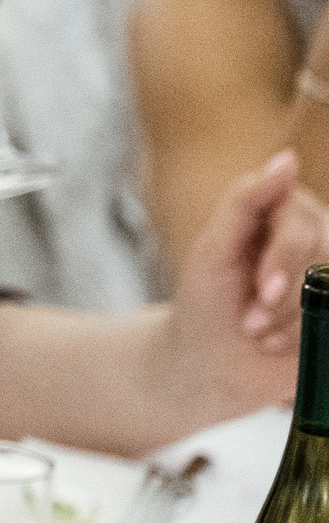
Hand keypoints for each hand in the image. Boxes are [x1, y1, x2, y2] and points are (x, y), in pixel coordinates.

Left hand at [165, 149, 328, 414]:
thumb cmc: (206, 302)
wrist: (210, 365)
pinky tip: (283, 347)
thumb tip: (287, 157)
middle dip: (284, 298)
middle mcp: (319, 239)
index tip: (262, 291)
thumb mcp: (214, 249)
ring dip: (296, 323)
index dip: (283, 260)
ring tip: (260, 335)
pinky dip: (312, 338)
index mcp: (288, 214)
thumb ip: (246, 201)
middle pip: (325, 257)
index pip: (302, 226)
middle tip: (250, 323)